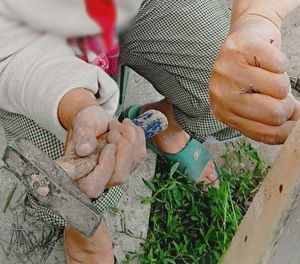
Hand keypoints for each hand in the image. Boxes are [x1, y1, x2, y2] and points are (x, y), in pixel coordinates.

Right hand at [65, 106, 145, 197]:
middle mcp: (100, 178)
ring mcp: (117, 173)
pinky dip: (137, 137)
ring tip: (118, 124)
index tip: (109, 145)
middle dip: (123, 148)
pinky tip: (128, 126)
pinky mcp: (130, 165)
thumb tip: (84, 150)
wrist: (96, 119)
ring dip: (130, 138)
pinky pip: (141, 155)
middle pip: (120, 177)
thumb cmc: (85, 123)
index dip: (105, 167)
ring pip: (133, 163)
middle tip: (114, 130)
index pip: (94, 186)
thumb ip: (82, 136)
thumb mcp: (80, 124)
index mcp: (81, 174)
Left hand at [209, 15, 298, 143]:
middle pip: (274, 114)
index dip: (287, 129)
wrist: (247, 38)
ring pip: (279, 88)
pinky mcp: (238, 48)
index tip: (294, 119)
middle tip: (278, 93)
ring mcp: (225, 70)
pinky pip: (279, 64)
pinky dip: (281, 62)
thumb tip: (295, 132)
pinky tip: (266, 61)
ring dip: (282, 81)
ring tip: (268, 74)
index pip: (264, 133)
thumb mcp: (258, 102)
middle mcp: (219, 94)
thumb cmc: (254, 75)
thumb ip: (273, 120)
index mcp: (223, 113)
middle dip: (286, 104)